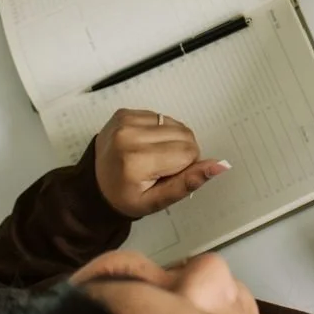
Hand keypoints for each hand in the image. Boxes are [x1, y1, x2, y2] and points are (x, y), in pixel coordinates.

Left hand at [92, 109, 229, 219]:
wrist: (93, 185)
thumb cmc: (125, 197)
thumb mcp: (156, 200)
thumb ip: (189, 182)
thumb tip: (221, 165)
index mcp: (137, 160)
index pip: (188, 152)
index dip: (185, 167)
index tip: (167, 176)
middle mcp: (129, 135)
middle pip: (184, 135)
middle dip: (180, 152)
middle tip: (160, 168)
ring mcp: (125, 121)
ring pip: (175, 124)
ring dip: (171, 140)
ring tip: (152, 156)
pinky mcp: (124, 113)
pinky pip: (160, 117)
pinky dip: (159, 131)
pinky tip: (145, 145)